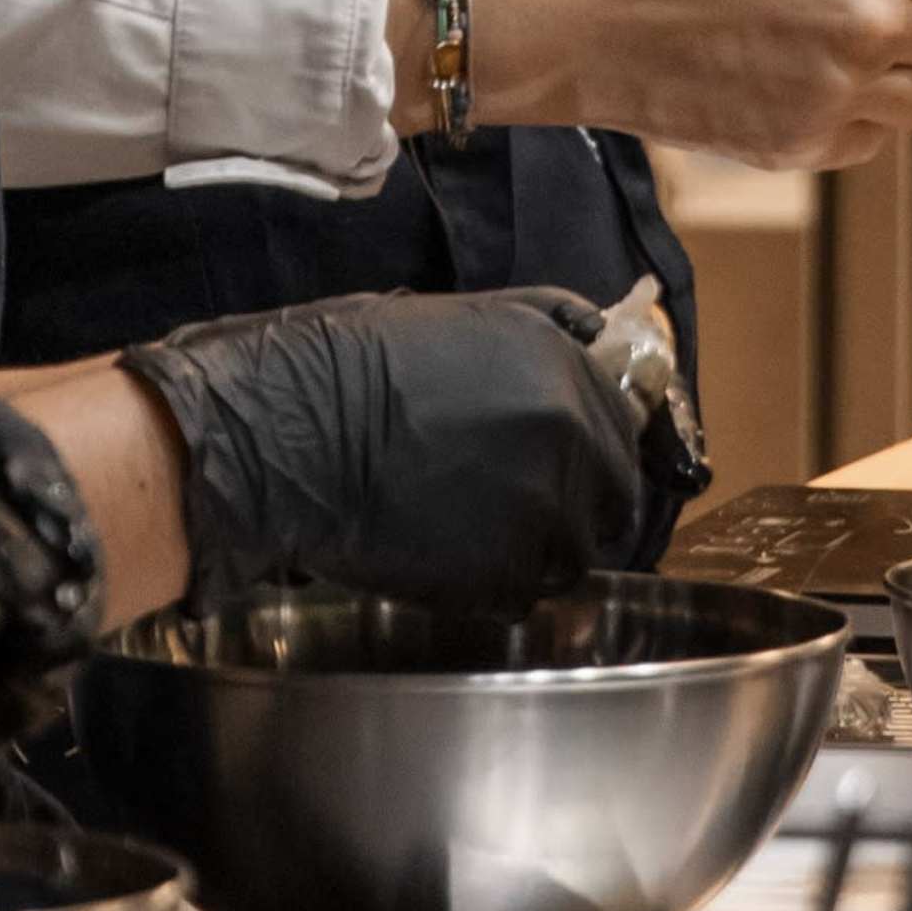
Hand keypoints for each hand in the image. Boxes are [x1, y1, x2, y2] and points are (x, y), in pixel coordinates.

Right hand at [122, 288, 676, 611]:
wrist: (287, 434)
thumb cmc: (353, 361)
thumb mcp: (460, 315)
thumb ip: (542, 327)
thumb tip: (596, 335)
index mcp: (565, 373)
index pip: (623, 431)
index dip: (595, 448)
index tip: (567, 459)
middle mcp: (570, 443)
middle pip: (612, 501)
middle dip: (576, 504)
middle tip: (516, 500)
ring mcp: (540, 517)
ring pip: (573, 556)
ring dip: (538, 549)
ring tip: (475, 529)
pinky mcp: (500, 578)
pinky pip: (524, 595)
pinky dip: (497, 586)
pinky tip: (451, 555)